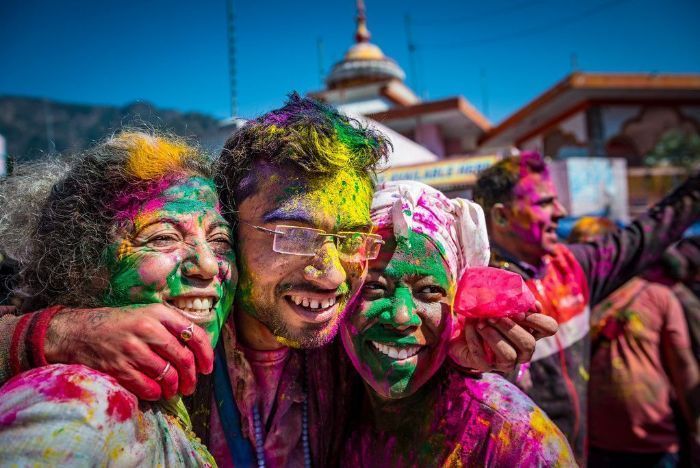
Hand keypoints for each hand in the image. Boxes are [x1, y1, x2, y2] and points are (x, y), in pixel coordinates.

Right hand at [44, 304, 213, 400]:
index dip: (206, 354)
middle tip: (191, 386)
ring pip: (168, 375)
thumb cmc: (119, 324)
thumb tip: (197, 350)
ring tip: (174, 390)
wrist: (78, 331)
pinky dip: (156, 393)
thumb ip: (171, 327)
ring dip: (174, 387)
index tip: (207, 368)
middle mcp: (147, 329)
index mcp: (158, 313)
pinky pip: (148, 387)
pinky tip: (156, 392)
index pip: (194, 334)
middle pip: (183, 358)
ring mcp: (132, 349)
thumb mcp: (146, 315)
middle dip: (191, 377)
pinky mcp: (119, 367)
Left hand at [449, 301, 557, 372]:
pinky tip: (470, 327)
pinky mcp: (486, 366)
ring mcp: (506, 362)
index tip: (519, 311)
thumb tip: (529, 302)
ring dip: (494, 336)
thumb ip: (513, 301)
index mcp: (531, 332)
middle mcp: (523, 350)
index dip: (537, 320)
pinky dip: (474, 339)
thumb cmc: (486, 316)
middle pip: (528, 344)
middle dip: (510, 328)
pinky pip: (483, 356)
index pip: (549, 328)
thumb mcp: (499, 306)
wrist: (461, 332)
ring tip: (481, 323)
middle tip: (494, 317)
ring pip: (509, 355)